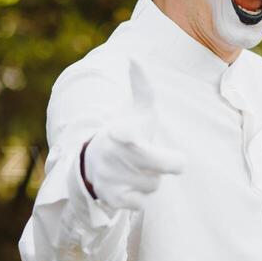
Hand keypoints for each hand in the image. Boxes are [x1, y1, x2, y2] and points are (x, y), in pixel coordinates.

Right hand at [81, 61, 186, 209]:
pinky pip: (142, 203)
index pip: (125, 133)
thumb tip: (134, 57)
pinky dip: (140, 196)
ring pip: (153, 185)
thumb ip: (141, 86)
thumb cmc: (126, 133)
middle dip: (168, 162)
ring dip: (151, 178)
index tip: (119, 132)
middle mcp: (115, 156)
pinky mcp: (113, 200)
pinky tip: (129, 185)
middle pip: (161, 167)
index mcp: (122, 132)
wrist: (93, 163)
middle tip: (168, 159)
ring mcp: (113, 179)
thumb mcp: (136, 110)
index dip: (126, 133)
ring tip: (136, 169)